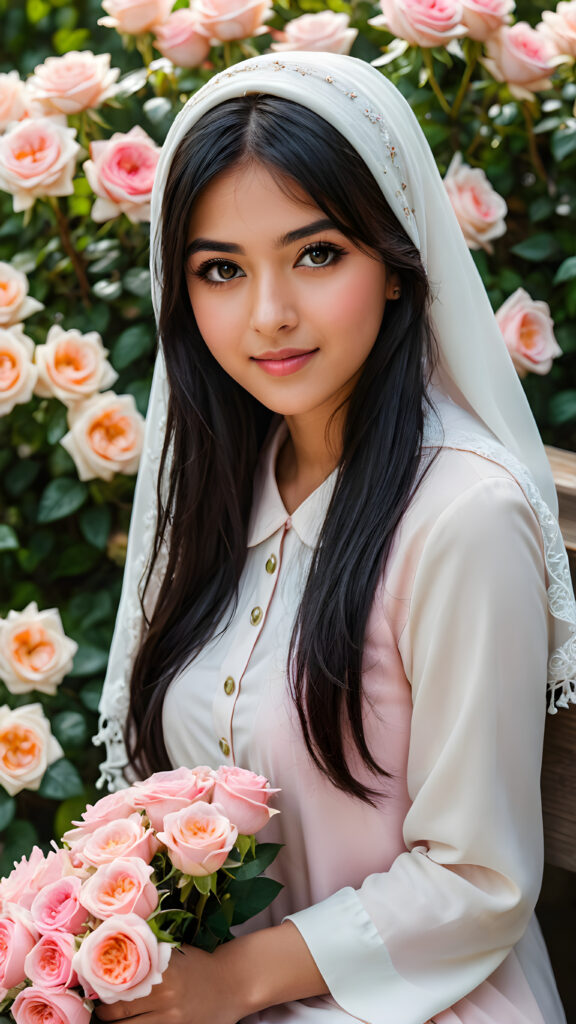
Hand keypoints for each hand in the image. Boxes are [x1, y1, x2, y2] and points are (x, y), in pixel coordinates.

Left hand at [94, 943, 243, 1023]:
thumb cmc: (201, 964)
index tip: (93, 989)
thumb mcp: (177, 953)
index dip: (101, 990)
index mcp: (161, 970)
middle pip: (119, 1012)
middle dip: (103, 1013)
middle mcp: (164, 995)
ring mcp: (171, 1018)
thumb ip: (151, 955)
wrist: (233, 983)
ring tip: (109, 1019)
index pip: (120, 984)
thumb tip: (116, 953)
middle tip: (98, 1009)